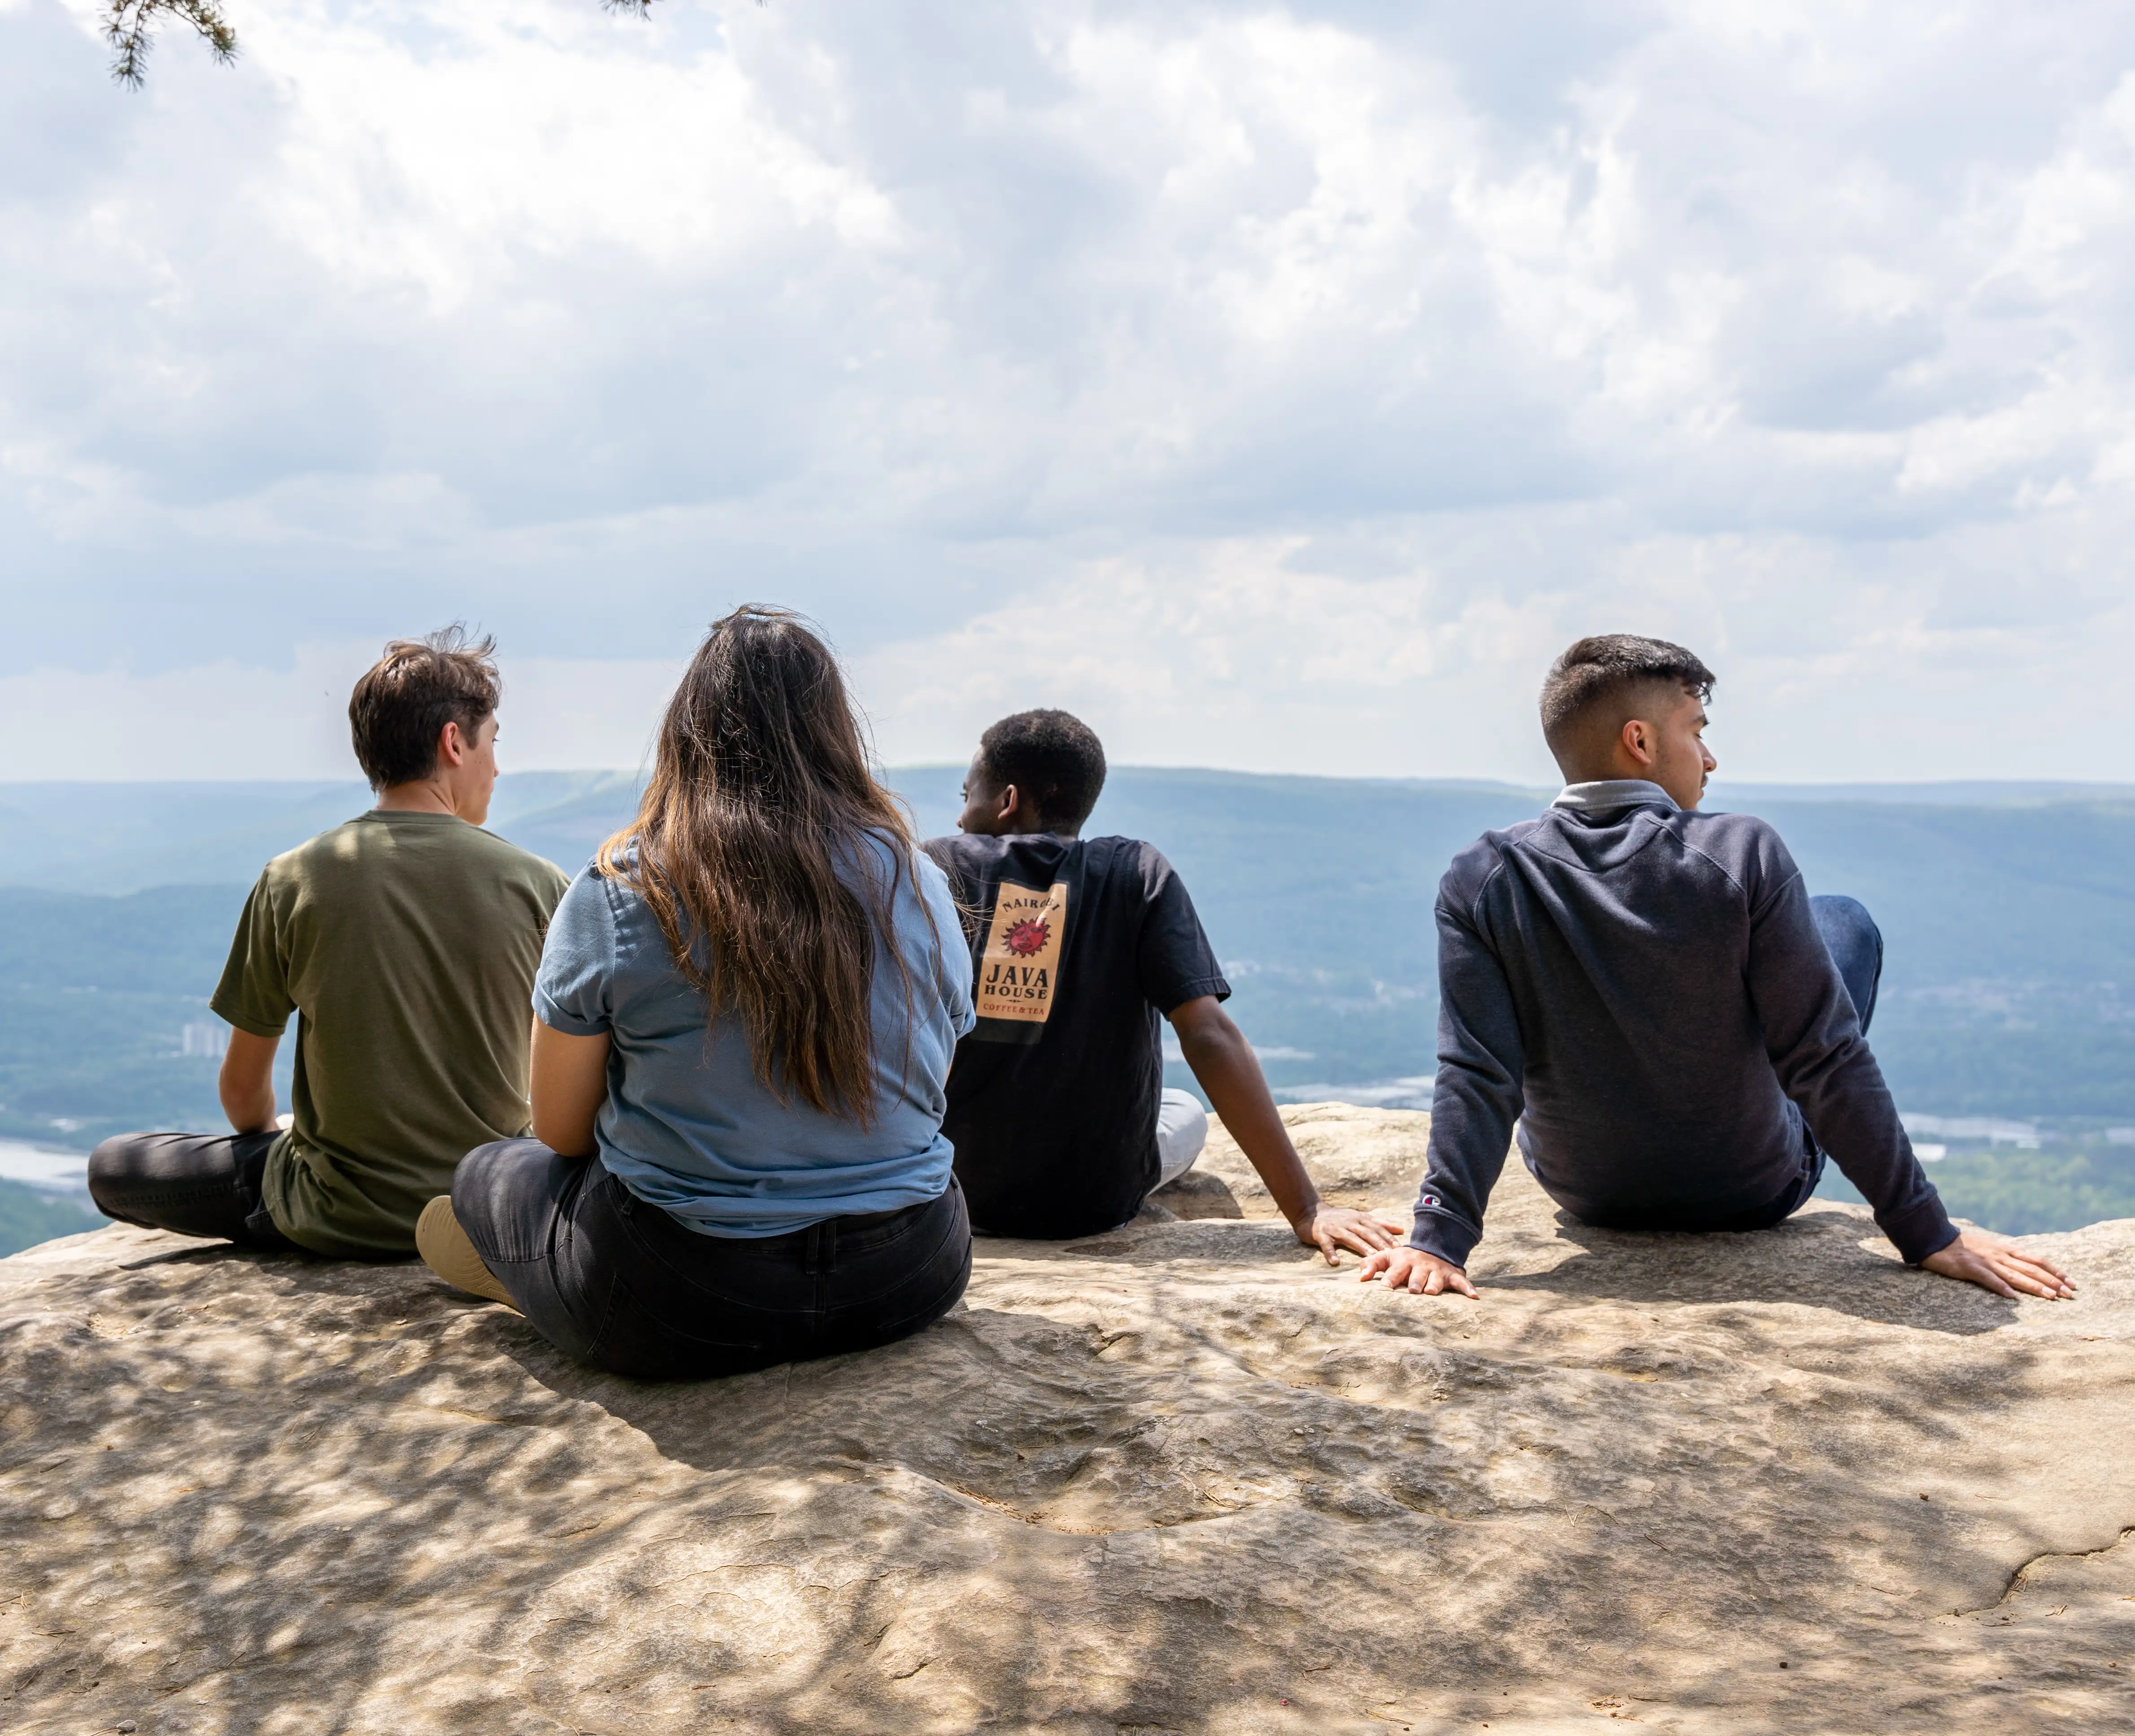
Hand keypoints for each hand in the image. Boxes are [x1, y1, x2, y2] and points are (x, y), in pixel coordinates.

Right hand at [1291, 1204, 1406, 1265]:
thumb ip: (1379, 1223)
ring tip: (1372, 1257)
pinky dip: (1330, 1253)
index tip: (1399, 1247)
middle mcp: (1348, 1222)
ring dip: (1361, 1247)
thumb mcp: (1359, 1217)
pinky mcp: (1320, 1234)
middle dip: (1379, 1243)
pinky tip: (1335, 1262)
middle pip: (1366, 1232)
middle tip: (1390, 1254)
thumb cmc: (1338, 1218)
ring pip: (1350, 1238)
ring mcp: (1334, 1228)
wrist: (1310, 1212)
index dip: (1388, 1236)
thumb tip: (1401, 1229)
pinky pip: (1326, 1244)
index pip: (1376, 1227)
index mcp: (1358, 1218)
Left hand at [1357, 1245, 1478, 1297]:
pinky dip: (1468, 1288)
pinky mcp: (1452, 1275)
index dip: (1391, 1277)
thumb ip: (1371, 1264)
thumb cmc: (1404, 1260)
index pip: (1395, 1271)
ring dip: (1435, 1285)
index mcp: (1404, 1262)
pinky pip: (1461, 1282)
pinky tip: (1474, 1296)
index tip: (1385, 1286)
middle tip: (1413, 1289)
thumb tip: (1360, 1277)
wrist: (1431, 1249)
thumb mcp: (1387, 1257)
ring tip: (1432, 1292)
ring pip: (1437, 1279)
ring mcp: (1437, 1271)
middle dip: (1415, 1282)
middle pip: (1418, 1276)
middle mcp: (1421, 1266)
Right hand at [1921, 1228, 2074, 1299]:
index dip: (2054, 1270)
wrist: (1935, 1238)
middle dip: (2052, 1281)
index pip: (2036, 1260)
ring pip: (2014, 1275)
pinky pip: (1987, 1278)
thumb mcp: (1989, 1247)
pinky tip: (2011, 1297)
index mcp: (2004, 1249)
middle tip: (2069, 1293)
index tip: (2070, 1281)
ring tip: (2051, 1297)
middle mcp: (1999, 1254)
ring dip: (2034, 1286)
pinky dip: (2000, 1286)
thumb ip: (2006, 1255)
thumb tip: (2025, 1265)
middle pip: (2030, 1268)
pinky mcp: (1969, 1268)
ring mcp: (1985, 1261)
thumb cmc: (1963, 1246)